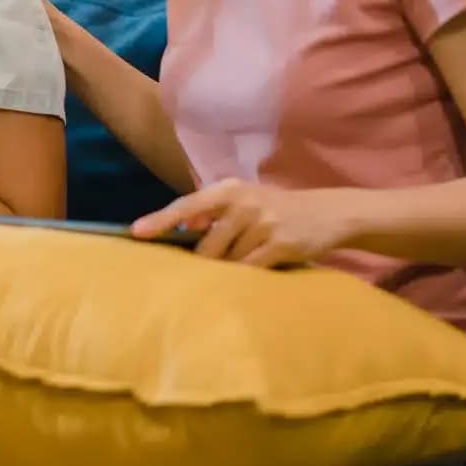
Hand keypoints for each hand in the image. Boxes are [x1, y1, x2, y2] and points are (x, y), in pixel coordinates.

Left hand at [133, 180, 358, 267]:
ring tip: (248, 262)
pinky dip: (247, 275)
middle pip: (206, 245)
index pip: (186, 205)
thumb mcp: (244, 199)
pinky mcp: (281, 244)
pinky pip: (250, 269)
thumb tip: (184, 227)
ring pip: (228, 261)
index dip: (161, 220)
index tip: (137, 232)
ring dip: (231, 269)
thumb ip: (213, 211)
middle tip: (212, 270)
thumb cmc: (276, 209)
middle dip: (206, 263)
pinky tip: (254, 274)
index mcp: (229, 189)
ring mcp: (263, 223)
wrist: (328, 212)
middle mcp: (243, 202)